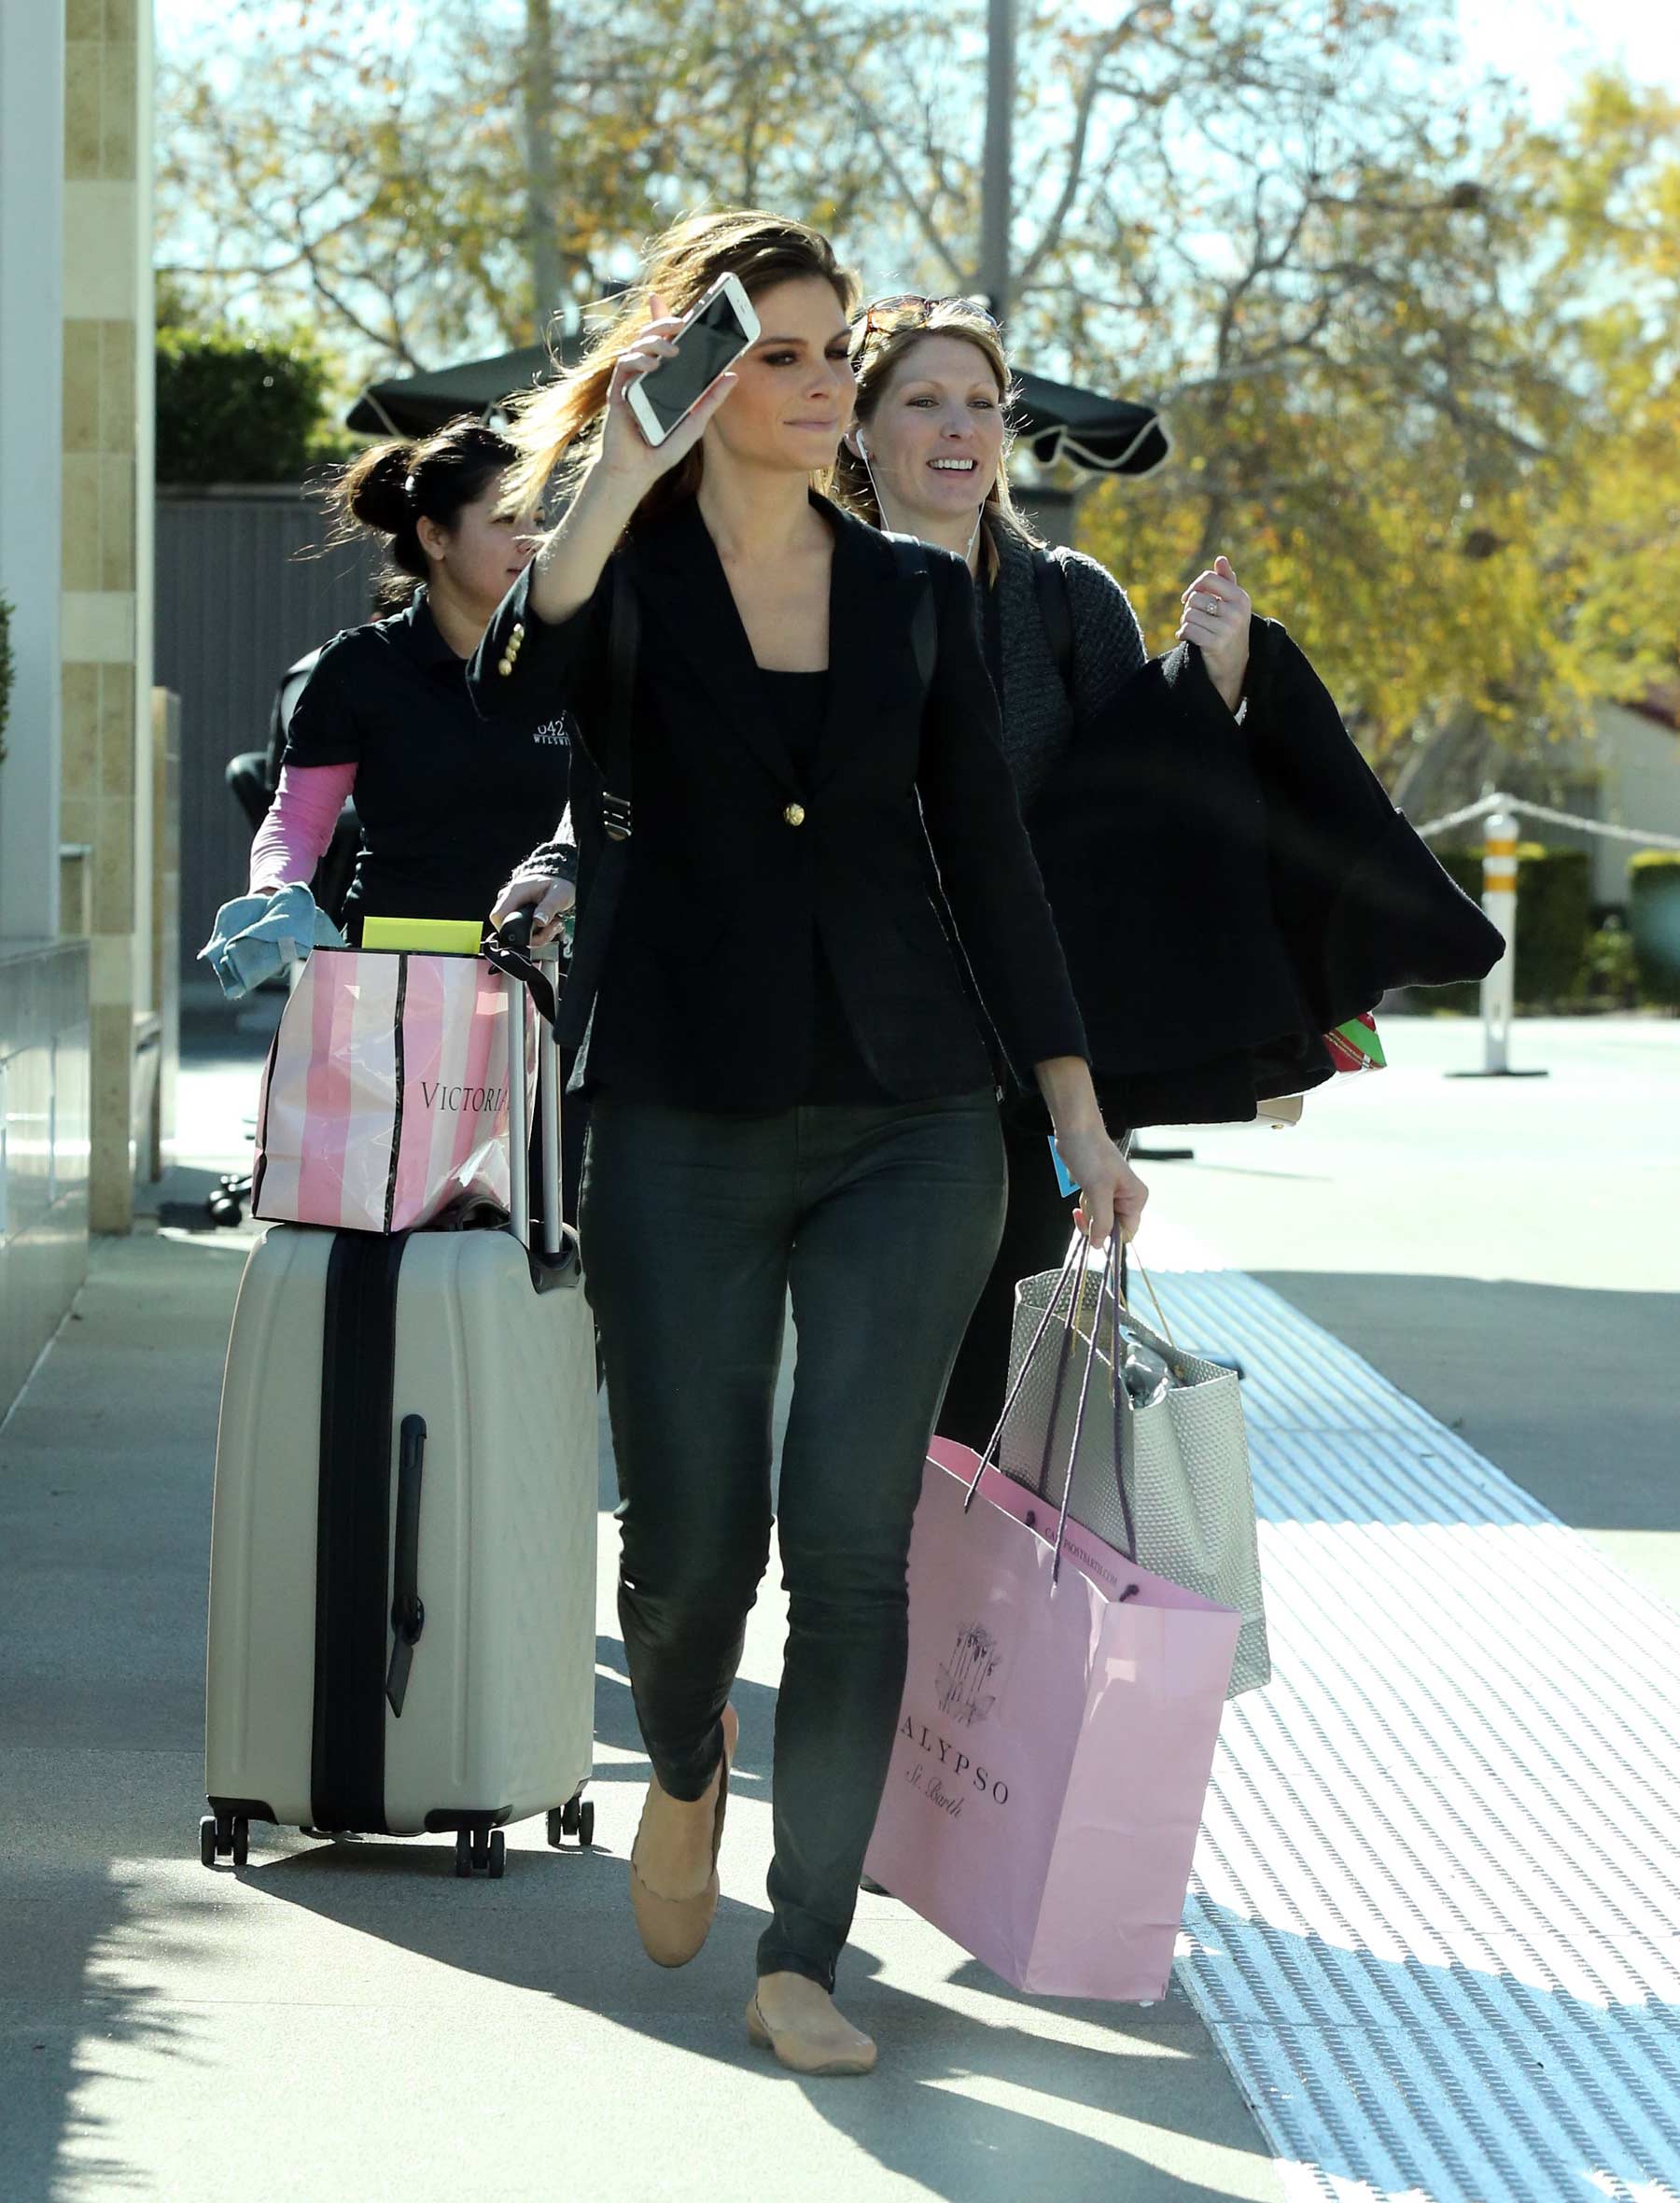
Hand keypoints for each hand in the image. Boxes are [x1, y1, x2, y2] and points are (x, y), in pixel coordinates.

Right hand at [490, 869, 574, 948]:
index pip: (498, 916)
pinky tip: (549, 926)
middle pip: (507, 930)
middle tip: (551, 927)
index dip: (512, 930)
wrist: (556, 883)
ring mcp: (512, 910)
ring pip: (518, 935)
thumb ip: (548, 907)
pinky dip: (538, 935)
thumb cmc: (555, 885)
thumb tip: (539, 921)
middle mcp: (508, 902)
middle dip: (533, 936)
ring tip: (553, 924)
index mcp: (514, 892)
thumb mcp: (558, 894)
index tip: (533, 932)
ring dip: (539, 936)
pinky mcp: (517, 917)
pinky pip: (523, 934)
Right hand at [597, 292, 739, 488]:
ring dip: (655, 341)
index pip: (670, 341)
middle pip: (653, 336)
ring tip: (673, 349)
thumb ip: (711, 399)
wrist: (638, 470)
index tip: (693, 308)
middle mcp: (647, 373)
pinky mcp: (619, 390)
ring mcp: (631, 380)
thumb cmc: (663, 447)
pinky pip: (625, 365)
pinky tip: (652, 366)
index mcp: (665, 377)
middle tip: (684, 322)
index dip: (676, 320)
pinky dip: (638, 361)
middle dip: (666, 322)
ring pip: (638, 345)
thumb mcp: (695, 422)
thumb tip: (732, 375)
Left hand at [1053, 1124, 1148, 1248]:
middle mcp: (1127, 1198)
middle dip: (1095, 1221)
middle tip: (1087, 1207)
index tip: (1093, 1233)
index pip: (1127, 1232)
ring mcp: (1112, 1195)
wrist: (1075, 1131)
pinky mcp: (1098, 1191)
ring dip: (1088, 1212)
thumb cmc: (1091, 1153)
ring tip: (1086, 1193)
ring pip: (1099, 1220)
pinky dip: (1084, 1206)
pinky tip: (1082, 1192)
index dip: (1109, 1236)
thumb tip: (1099, 1244)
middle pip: (1111, 1228)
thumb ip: (1101, 1221)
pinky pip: (1092, 1210)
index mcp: (1136, 1198)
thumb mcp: (1097, 1191)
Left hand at [1176, 555, 1250, 713]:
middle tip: (1195, 620)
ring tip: (1194, 630)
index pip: (1207, 579)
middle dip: (1188, 609)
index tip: (1189, 598)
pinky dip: (1182, 634)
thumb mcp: (1232, 604)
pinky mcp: (1216, 644)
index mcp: (1241, 597)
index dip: (1193, 587)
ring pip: (1189, 614)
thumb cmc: (1230, 628)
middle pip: (1195, 598)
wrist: (1233, 665)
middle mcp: (1237, 611)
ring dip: (1185, 623)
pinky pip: (1187, 629)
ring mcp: (1228, 628)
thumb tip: (1220, 559)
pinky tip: (1187, 639)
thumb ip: (1226, 581)